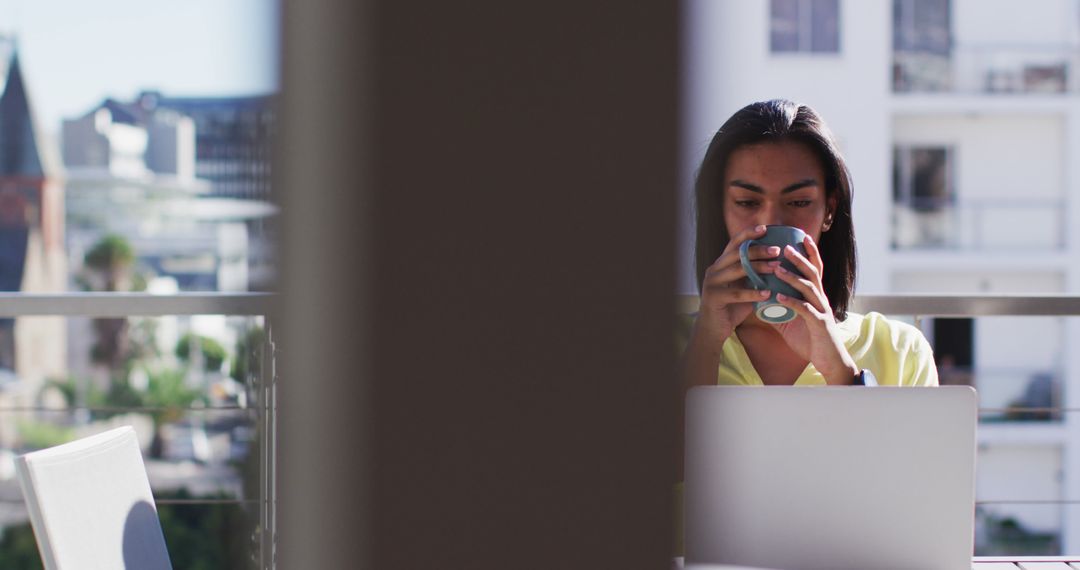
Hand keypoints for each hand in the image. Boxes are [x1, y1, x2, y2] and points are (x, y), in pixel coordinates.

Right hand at [694, 225, 779, 342]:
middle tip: (777, 250)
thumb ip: (753, 275)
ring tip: (777, 267)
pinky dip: (753, 293)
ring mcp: (712, 282)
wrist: (713, 329)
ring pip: (738, 270)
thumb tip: (778, 263)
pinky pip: (736, 293)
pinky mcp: (713, 297)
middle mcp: (714, 269)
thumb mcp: (743, 287)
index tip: (765, 228)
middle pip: (737, 254)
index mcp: (720, 264)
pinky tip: (768, 293)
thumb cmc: (732, 307)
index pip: (734, 243)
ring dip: (759, 268)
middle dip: (758, 250)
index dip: (748, 234)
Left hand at [771, 235, 858, 384]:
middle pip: (813, 273)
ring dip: (792, 277)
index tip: (801, 236)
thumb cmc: (812, 342)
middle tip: (785, 246)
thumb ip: (780, 311)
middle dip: (799, 258)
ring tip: (777, 267)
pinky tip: (778, 296)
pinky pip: (805, 310)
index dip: (810, 253)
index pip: (815, 270)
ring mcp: (822, 311)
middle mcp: (822, 300)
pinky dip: (791, 302)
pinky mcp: (820, 324)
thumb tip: (761, 302)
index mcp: (816, 297)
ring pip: (809, 288)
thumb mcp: (792, 323)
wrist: (830, 364)